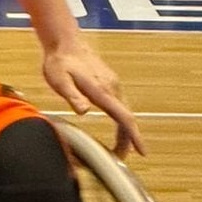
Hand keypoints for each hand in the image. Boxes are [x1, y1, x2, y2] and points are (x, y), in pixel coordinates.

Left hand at [41, 38, 144, 158]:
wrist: (64, 42)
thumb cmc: (59, 62)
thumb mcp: (59, 80)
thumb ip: (72, 95)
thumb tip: (84, 111)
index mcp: (102, 90)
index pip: (123, 117)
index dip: (133, 136)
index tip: (142, 152)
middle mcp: (112, 88)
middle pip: (127, 117)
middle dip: (129, 139)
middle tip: (123, 159)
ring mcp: (112, 84)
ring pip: (124, 111)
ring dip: (125, 130)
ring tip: (121, 148)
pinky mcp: (109, 82)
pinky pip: (120, 105)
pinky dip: (122, 119)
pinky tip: (118, 125)